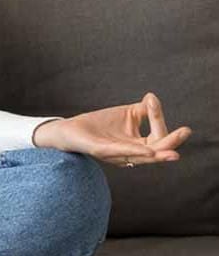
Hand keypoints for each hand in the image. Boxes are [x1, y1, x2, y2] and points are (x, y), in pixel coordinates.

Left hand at [35, 92, 191, 167]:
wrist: (71, 129)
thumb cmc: (99, 123)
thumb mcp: (126, 114)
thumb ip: (144, 109)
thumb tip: (154, 98)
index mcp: (138, 145)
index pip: (157, 137)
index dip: (158, 119)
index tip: (153, 101)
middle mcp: (130, 153)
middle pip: (156, 151)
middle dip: (171, 143)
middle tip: (185, 132)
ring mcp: (117, 154)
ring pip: (142, 157)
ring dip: (159, 154)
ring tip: (173, 153)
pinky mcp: (102, 151)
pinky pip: (121, 153)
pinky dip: (135, 152)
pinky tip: (149, 151)